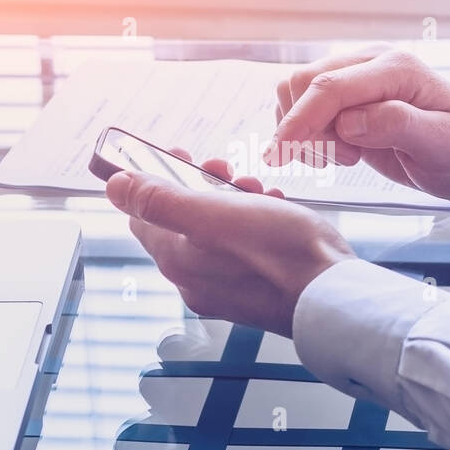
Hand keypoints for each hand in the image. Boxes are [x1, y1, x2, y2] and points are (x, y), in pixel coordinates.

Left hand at [105, 152, 355, 336]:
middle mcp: (195, 280)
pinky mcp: (256, 290)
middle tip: (222, 167)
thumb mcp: (215, 214)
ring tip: (255, 187)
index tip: (176, 154)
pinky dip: (255, 221)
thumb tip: (115, 187)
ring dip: (231, 199)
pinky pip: (243, 246)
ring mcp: (226, 288)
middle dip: (201, 185)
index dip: (154, 180)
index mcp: (177, 261)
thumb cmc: (281, 254)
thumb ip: (161, 201)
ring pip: (216, 230)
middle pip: (181, 221)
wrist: (333, 295)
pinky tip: (275, 209)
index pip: (143, 216)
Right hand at [268, 50, 449, 201]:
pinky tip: (340, 151)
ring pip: (297, 91)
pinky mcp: (347, 96)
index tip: (281, 153)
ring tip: (347, 156)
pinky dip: (308, 133)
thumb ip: (398, 126)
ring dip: (306, 131)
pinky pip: (304, 105)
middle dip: (307, 128)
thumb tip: (350, 121)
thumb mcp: (443, 144)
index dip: (300, 119)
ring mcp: (357, 77)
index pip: (331, 86)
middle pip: (305, 82)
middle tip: (346, 160)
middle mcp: (372, 63)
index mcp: (397, 69)